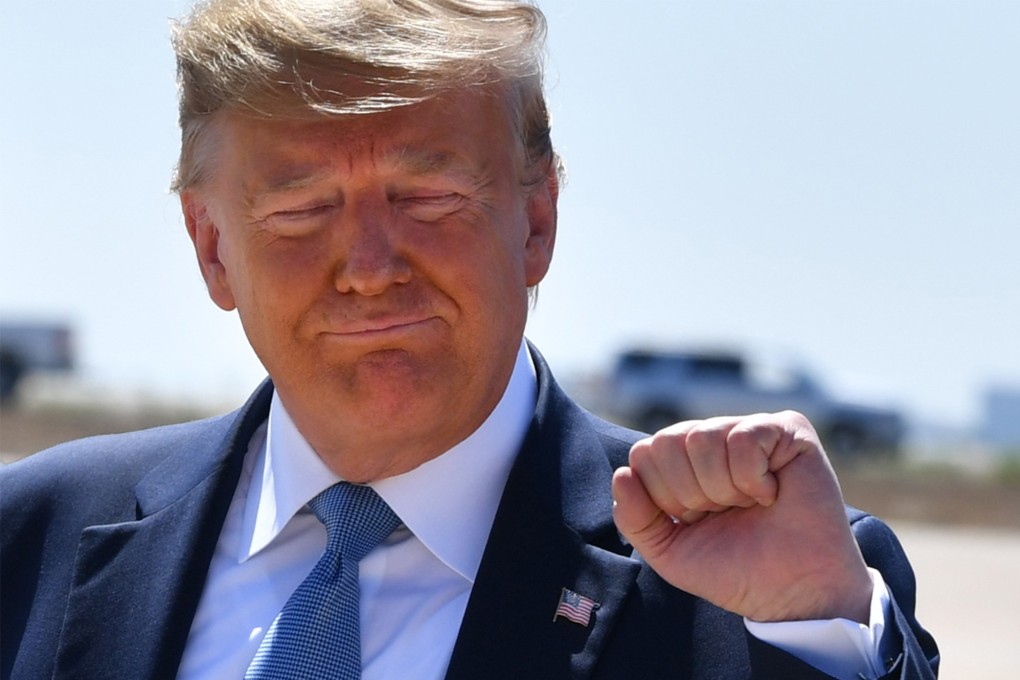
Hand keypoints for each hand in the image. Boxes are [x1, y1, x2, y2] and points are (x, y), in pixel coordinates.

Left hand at [612, 411, 872, 623]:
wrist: (793, 593)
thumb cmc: (735, 568)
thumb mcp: (669, 551)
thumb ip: (634, 518)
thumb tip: (622, 474)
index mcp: (683, 462)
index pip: (644, 454)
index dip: (665, 496)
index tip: (696, 520)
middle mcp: (713, 438)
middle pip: (668, 441)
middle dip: (691, 493)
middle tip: (724, 513)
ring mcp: (750, 430)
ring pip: (703, 437)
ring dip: (723, 488)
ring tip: (749, 505)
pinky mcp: (788, 429)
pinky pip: (744, 438)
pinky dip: (753, 479)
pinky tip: (773, 494)